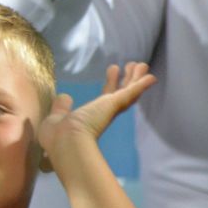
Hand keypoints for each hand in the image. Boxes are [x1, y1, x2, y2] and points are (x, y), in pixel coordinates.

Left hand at [39, 63, 155, 168]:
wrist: (64, 142)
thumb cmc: (57, 136)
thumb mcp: (56, 117)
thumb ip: (61, 107)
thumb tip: (65, 96)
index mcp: (91, 117)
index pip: (105, 97)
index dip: (111, 83)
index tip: (114, 69)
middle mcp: (103, 114)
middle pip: (121, 93)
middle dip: (128, 79)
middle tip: (134, 65)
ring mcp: (110, 109)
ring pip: (128, 92)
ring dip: (135, 78)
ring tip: (141, 64)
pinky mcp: (113, 105)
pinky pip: (130, 93)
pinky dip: (141, 84)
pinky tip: (151, 77)